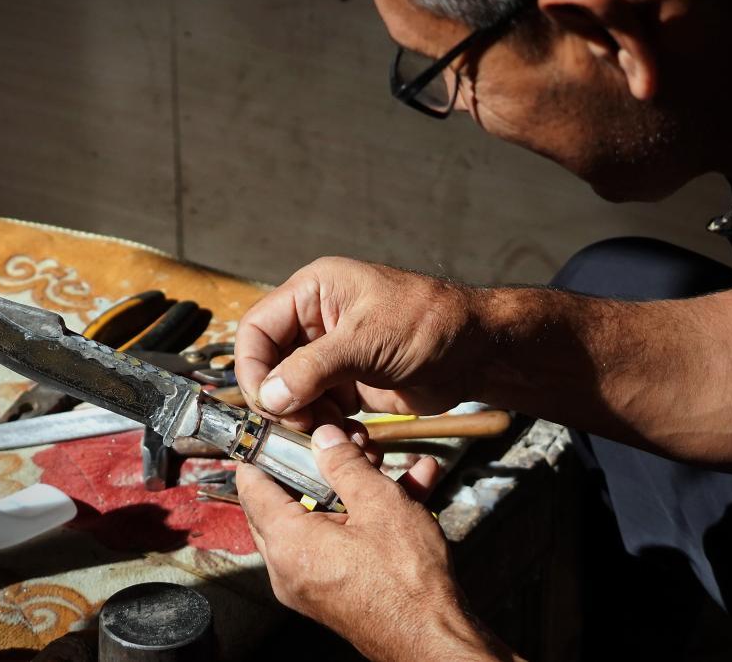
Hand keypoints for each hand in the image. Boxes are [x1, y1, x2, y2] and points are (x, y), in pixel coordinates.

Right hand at [235, 257, 482, 430]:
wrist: (479, 353)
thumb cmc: (429, 323)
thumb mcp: (367, 340)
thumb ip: (313, 368)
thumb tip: (268, 397)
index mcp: (314, 292)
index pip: (257, 329)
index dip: (252, 367)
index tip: (265, 402)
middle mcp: (316, 323)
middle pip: (270, 366)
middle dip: (280, 399)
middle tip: (298, 424)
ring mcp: (332, 356)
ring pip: (293, 394)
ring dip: (305, 420)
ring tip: (328, 434)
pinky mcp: (349, 385)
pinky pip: (321, 412)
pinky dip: (328, 430)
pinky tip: (350, 439)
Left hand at [236, 424, 508, 661]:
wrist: (435, 638)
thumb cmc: (407, 580)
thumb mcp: (378, 503)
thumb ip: (344, 464)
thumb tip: (323, 438)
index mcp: (288, 543)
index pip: (252, 486)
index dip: (261, 450)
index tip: (274, 429)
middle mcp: (289, 566)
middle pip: (286, 500)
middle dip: (316, 465)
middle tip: (341, 440)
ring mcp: (311, 581)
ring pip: (321, 518)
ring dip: (351, 486)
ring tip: (383, 458)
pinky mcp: (335, 590)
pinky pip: (339, 541)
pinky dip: (365, 516)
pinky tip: (409, 486)